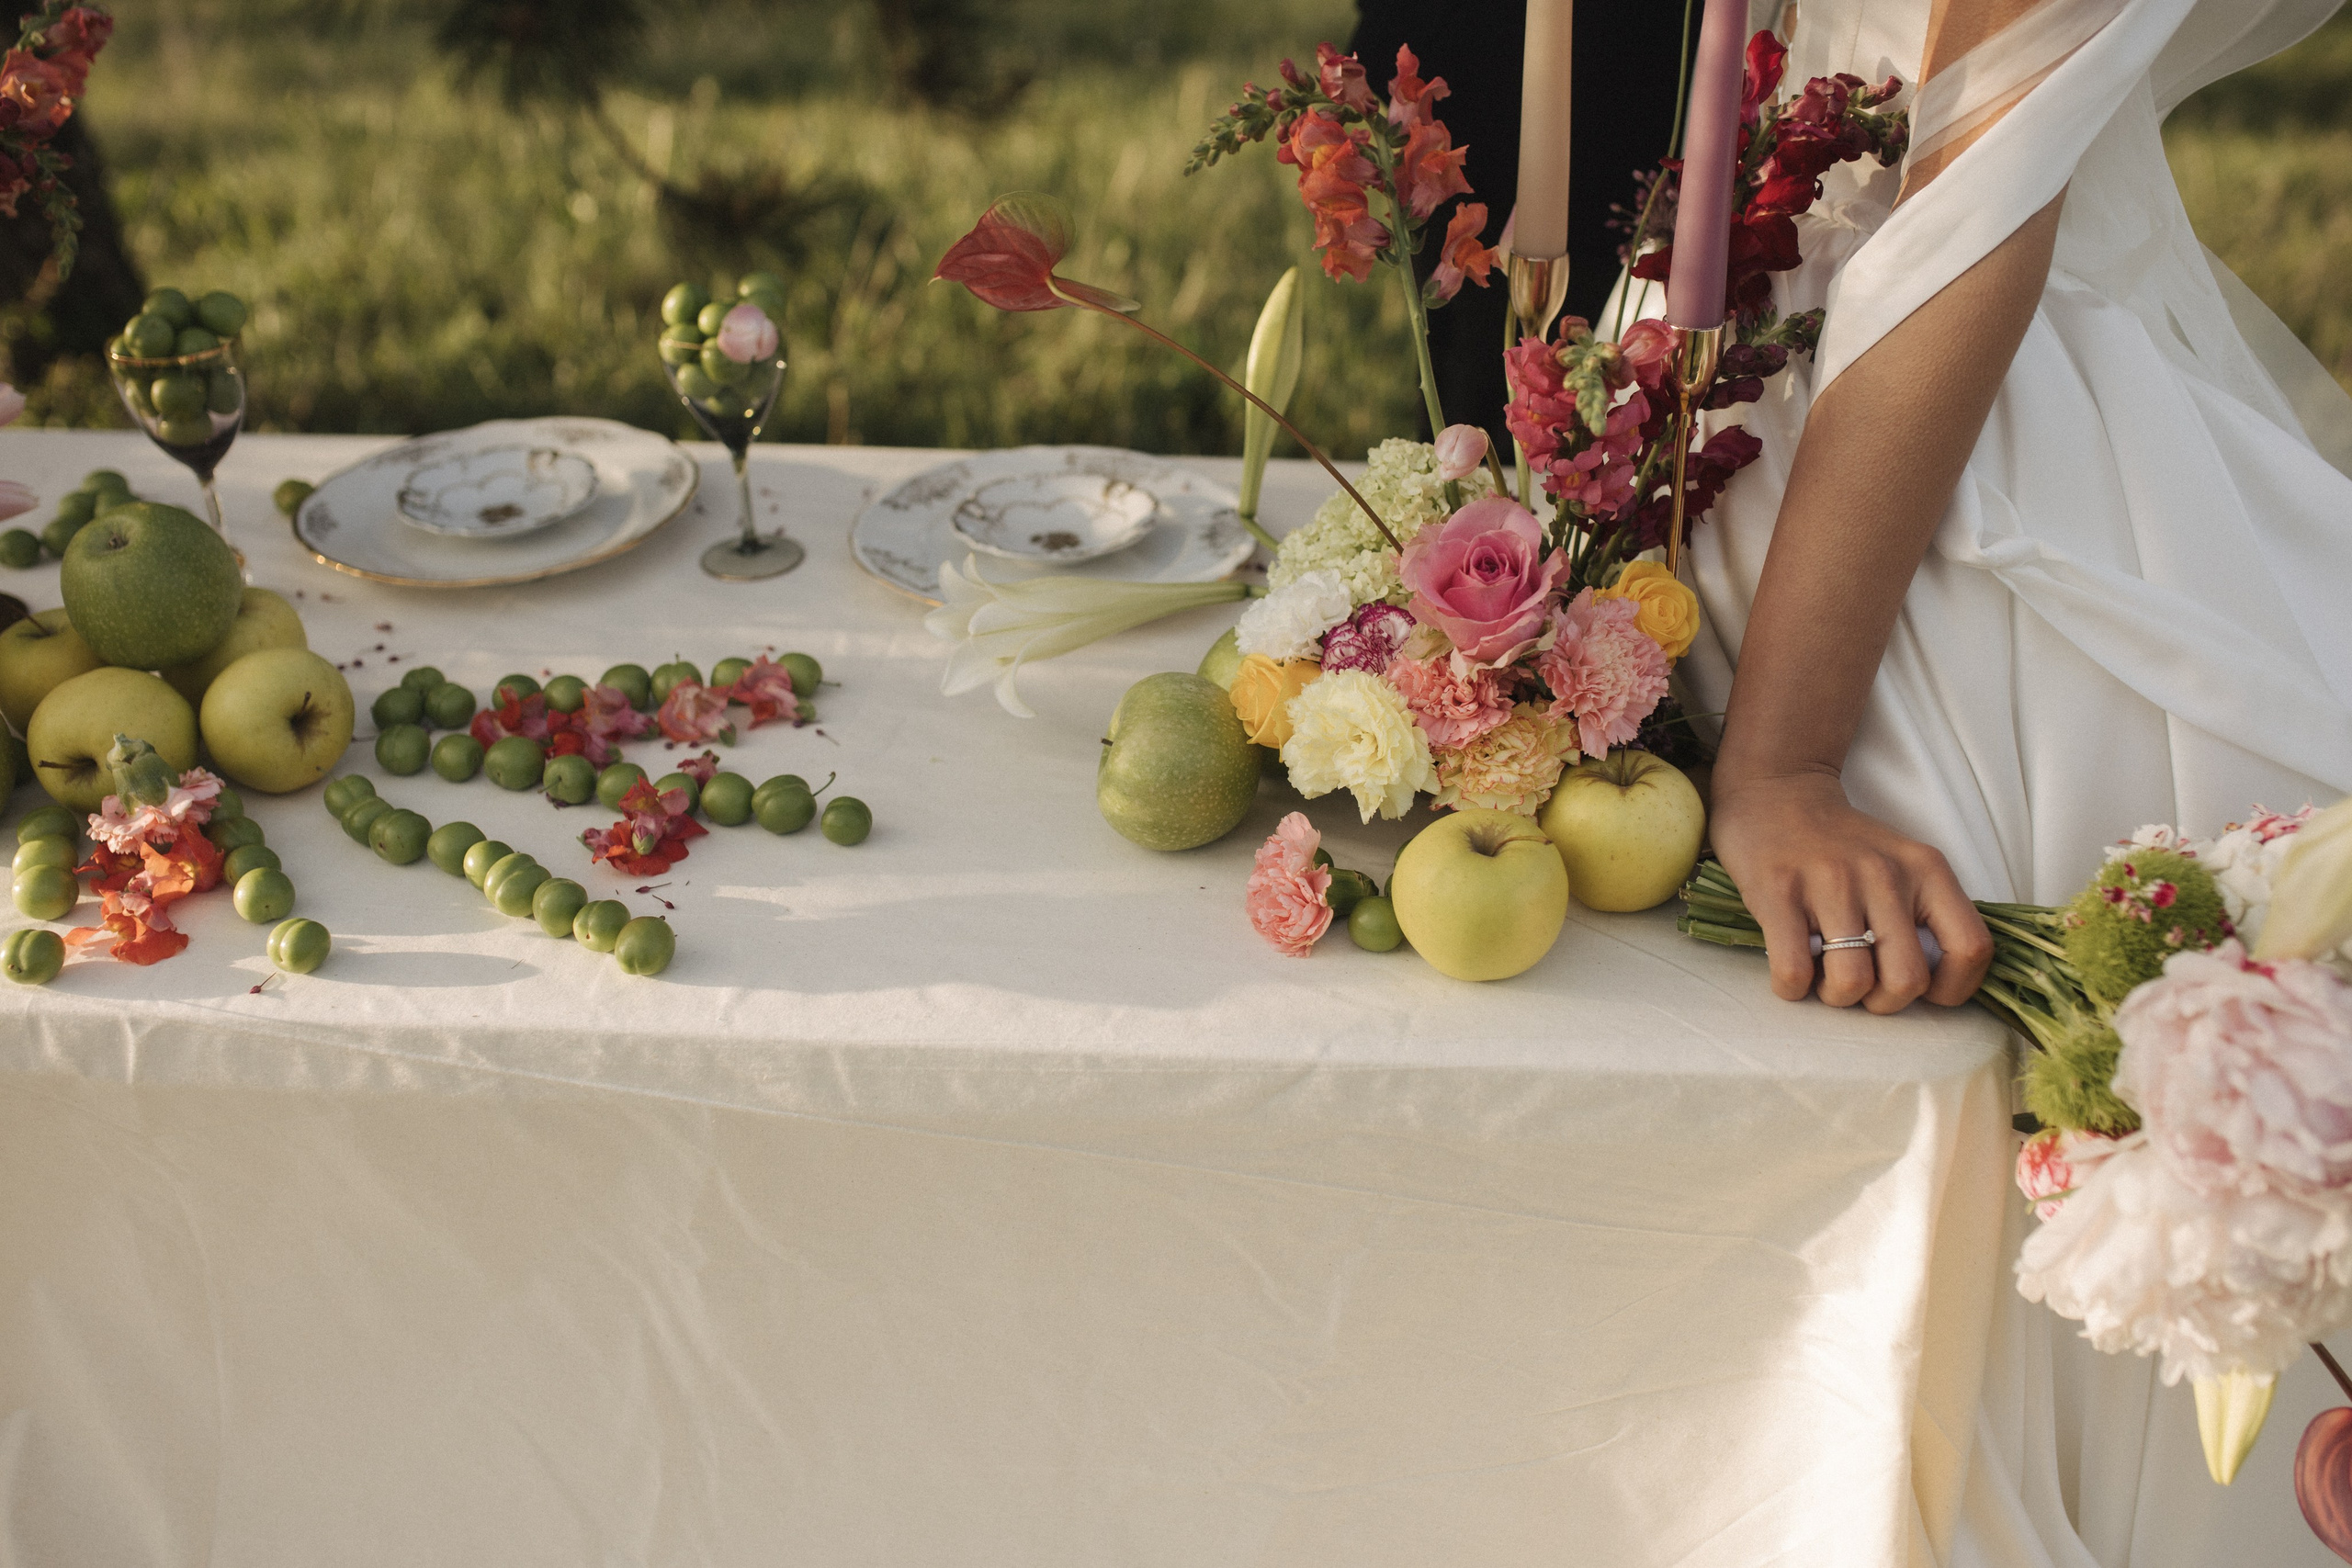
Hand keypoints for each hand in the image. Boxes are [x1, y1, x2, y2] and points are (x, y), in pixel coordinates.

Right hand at [1708, 766, 1993, 1011]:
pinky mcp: (1779, 892)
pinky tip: (1792, 973)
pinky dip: (1792, 988)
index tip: (1927, 992)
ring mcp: (1831, 882)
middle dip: (1882, 1002)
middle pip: (1906, 981)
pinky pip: (1794, 971)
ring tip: (1824, 977)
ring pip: (1851, 983)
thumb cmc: (1842, 845)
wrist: (1776, 792)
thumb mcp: (1904, 863)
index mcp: (1926, 869)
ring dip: (1836, 997)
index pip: (1971, 947)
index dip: (1954, 989)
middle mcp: (1884, 874)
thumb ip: (1927, 912)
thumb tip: (1933, 985)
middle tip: (1863, 985)